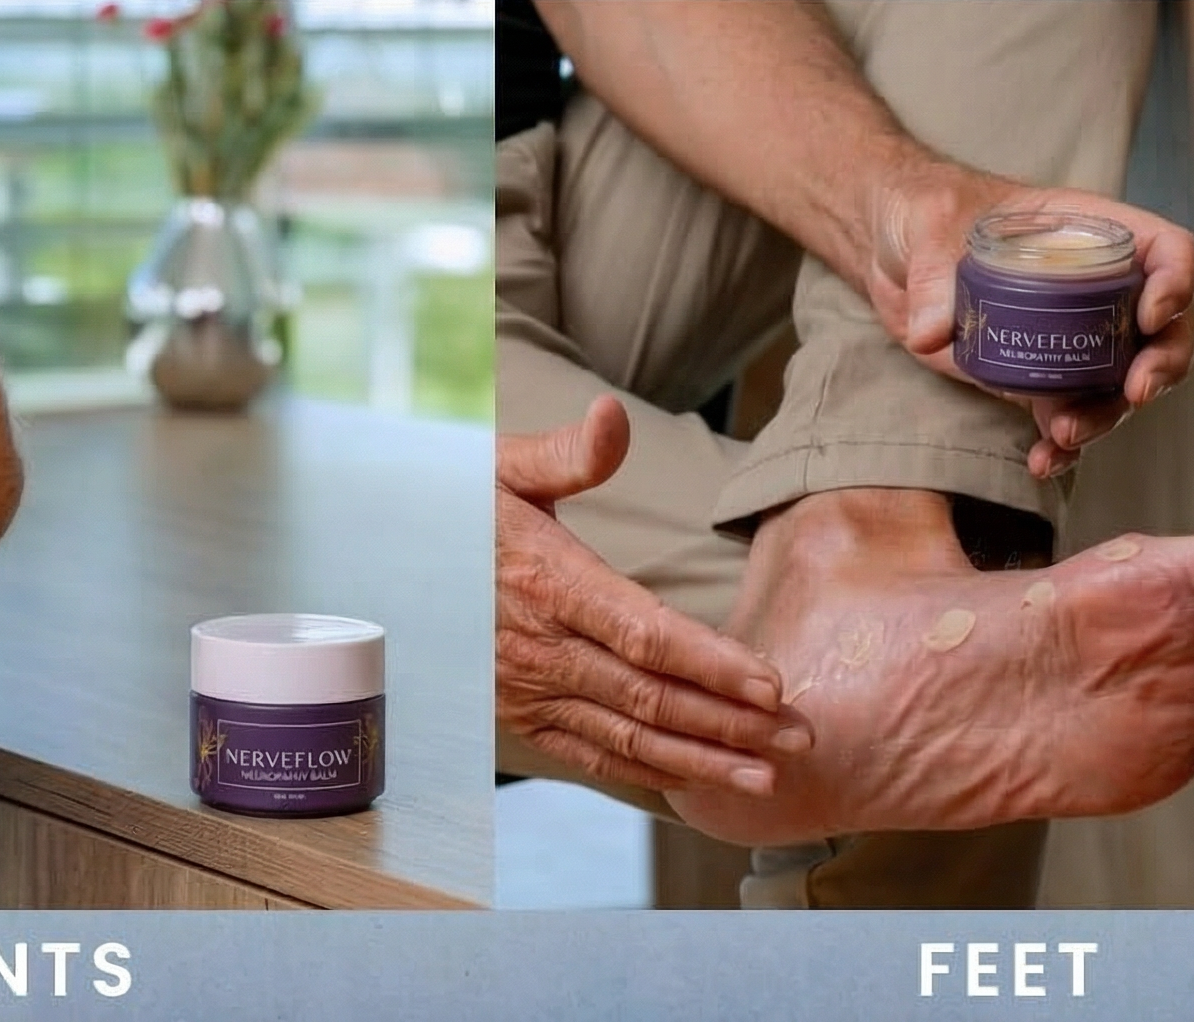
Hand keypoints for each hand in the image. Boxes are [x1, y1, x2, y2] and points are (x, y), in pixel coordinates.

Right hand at [498, 394, 809, 794]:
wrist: (394, 560)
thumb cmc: (461, 504)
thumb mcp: (504, 464)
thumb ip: (568, 450)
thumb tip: (613, 413)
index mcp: (546, 582)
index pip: (644, 635)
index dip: (711, 664)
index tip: (771, 683)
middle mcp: (538, 646)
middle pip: (650, 695)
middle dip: (731, 721)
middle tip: (799, 735)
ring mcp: (528, 689)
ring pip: (629, 735)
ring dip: (703, 759)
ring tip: (766, 774)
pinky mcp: (521, 715)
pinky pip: (593, 753)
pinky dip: (649, 770)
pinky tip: (696, 780)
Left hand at [862, 151, 1193, 480]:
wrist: (895, 248)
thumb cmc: (927, 210)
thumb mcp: (928, 220)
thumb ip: (933, 273)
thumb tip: (932, 332)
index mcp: (1089, 231)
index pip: (1166, 249)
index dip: (1176, 281)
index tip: (1151, 315)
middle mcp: (1096, 287)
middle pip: (1164, 329)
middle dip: (1162, 366)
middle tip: (1135, 392)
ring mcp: (1073, 336)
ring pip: (1120, 384)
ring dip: (1106, 415)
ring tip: (1066, 432)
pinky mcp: (1039, 375)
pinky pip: (1067, 412)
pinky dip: (1062, 444)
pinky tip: (1043, 460)